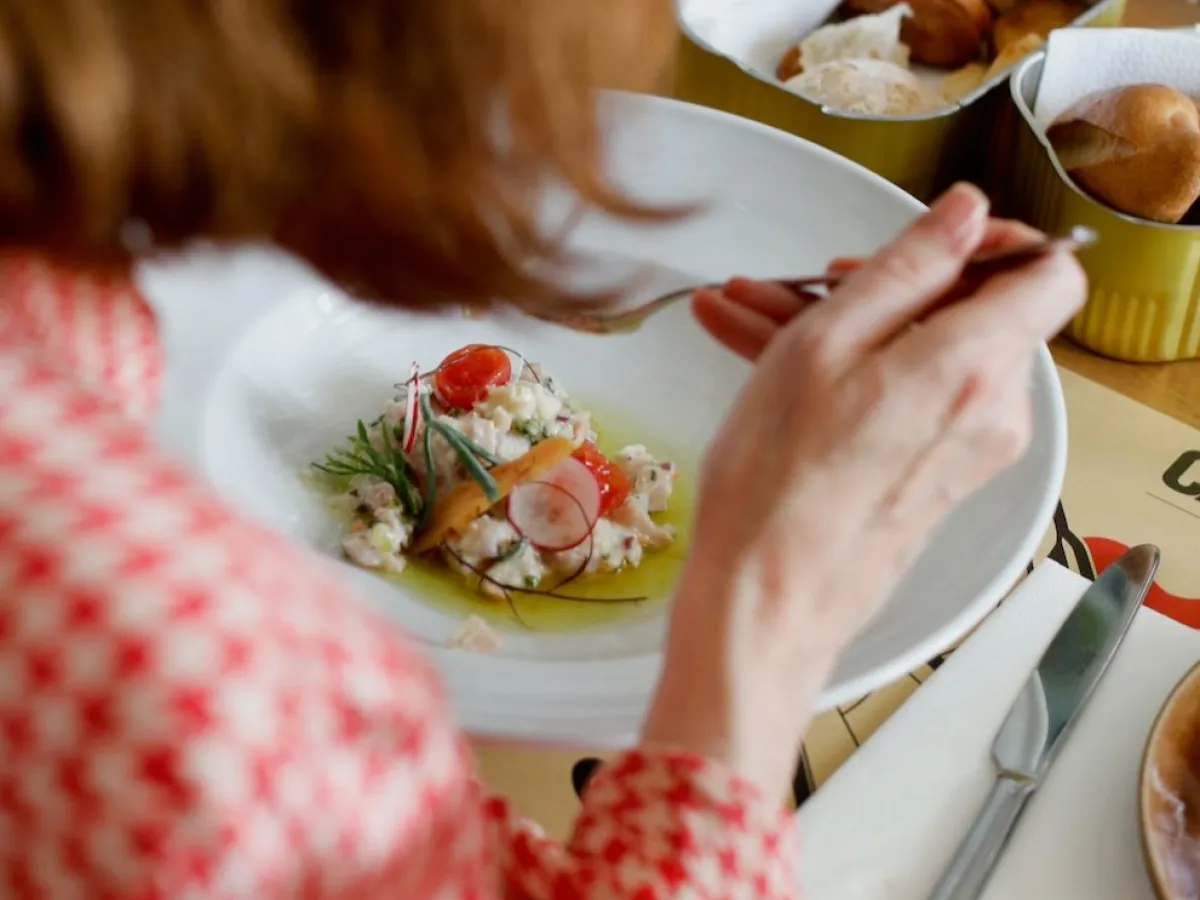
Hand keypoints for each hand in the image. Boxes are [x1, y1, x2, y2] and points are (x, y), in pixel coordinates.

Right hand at [641, 183, 1085, 799]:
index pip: (1049, 272)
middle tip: (798, 283)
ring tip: (746, 319)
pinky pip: (901, 399)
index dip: (995, 240)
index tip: (928, 239)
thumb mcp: (826, 343)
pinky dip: (845, 374)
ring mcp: (964, 449)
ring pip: (916, 354)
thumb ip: (906, 266)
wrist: (765, 599)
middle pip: (963, 312)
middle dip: (876, 284)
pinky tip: (759, 358)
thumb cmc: (779, 483)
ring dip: (838, 327)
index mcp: (974, 364)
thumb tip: (965, 213)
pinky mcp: (933, 476)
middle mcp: (989, 410)